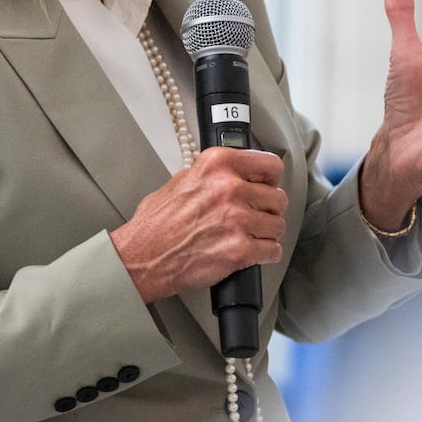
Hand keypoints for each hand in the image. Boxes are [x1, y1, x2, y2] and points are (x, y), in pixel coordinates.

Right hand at [110, 147, 286, 302]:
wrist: (143, 257)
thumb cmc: (155, 224)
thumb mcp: (180, 181)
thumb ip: (211, 175)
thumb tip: (233, 174)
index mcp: (216, 166)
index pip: (270, 164)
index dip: (270, 178)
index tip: (266, 185)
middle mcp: (229, 189)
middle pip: (278, 197)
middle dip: (268, 208)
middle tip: (256, 214)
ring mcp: (236, 220)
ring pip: (277, 225)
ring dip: (267, 232)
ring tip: (250, 234)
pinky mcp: (239, 250)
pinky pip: (272, 250)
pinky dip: (265, 253)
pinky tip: (253, 251)